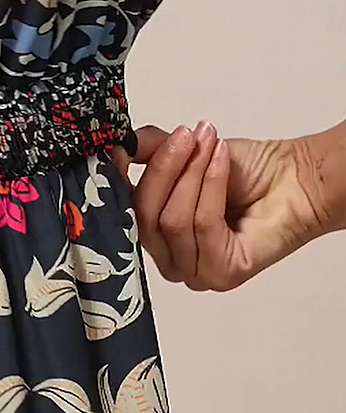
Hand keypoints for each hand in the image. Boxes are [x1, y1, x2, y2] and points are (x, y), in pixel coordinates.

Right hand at [113, 123, 325, 290]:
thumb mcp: (186, 152)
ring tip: (211, 145)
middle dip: (164, 171)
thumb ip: (149, 149)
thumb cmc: (248, 172)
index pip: (123, 213)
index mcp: (156, 235)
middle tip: (185, 137)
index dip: (117, 182)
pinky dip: (211, 187)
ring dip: (192, 176)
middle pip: (145, 218)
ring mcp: (195, 272)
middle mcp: (171, 259)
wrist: (295, 179)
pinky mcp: (221, 274)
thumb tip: (119, 145)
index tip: (122, 150)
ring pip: (172, 222)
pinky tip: (221, 161)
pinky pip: (202, 226)